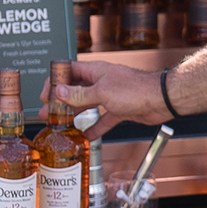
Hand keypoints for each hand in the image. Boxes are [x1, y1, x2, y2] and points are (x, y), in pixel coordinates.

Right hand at [38, 58, 168, 135]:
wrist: (161, 99)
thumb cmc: (136, 89)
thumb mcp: (102, 92)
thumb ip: (80, 94)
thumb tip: (60, 92)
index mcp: (95, 71)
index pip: (68, 71)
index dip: (55, 81)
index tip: (45, 95)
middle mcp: (101, 82)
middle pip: (75, 90)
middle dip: (59, 102)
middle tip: (47, 113)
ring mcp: (110, 96)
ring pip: (86, 105)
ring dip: (73, 114)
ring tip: (59, 124)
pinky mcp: (119, 109)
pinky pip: (102, 119)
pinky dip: (93, 127)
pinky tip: (85, 136)